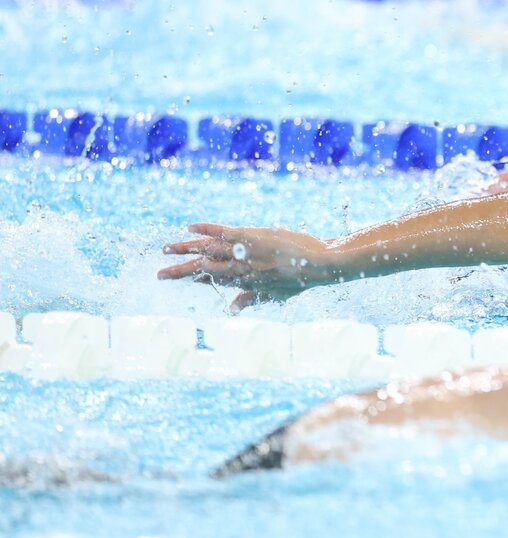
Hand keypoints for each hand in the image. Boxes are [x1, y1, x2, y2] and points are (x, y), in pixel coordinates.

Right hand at [159, 223, 342, 308]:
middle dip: (179, 271)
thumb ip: (250, 299)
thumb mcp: (274, 294)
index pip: (213, 281)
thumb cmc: (300, 279)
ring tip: (166, 249)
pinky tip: (190, 227)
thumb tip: (232, 310)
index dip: (195, 280)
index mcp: (243, 282)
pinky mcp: (249, 236)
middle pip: (202, 270)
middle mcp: (238, 269)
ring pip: (207, 250)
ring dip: (185, 249)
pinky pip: (222, 232)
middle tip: (159, 273)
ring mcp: (243, 252)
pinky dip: (206, 229)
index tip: (180, 279)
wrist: (318, 264)